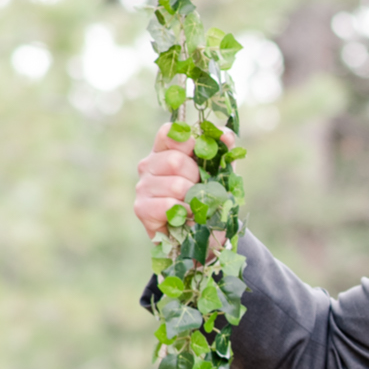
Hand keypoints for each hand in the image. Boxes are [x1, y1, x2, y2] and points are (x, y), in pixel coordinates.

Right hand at [133, 121, 235, 240]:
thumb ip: (222, 152)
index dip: (189, 142)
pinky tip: (187, 216)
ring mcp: (143, 187)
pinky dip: (186, 212)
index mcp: (164, 151)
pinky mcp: (142, 209)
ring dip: (194, 199)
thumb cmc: (206, 199)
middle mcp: (148, 165)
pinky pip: (170, 205)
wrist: (201, 235)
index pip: (169, 133)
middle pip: (176, 160)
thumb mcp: (218, 173)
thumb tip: (226, 135)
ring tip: (195, 206)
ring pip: (176, 185)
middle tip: (200, 190)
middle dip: (197, 178)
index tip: (200, 156)